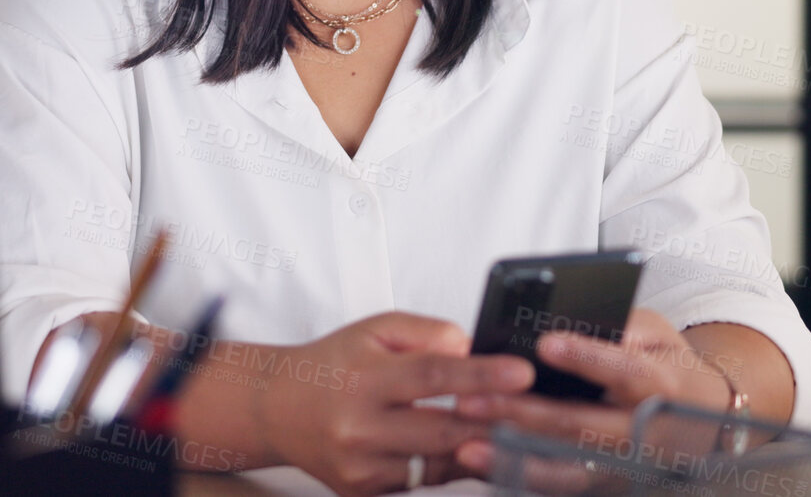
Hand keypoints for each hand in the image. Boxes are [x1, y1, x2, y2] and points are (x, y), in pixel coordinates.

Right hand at [254, 311, 534, 495]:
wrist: (278, 407)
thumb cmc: (335, 363)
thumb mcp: (376, 330)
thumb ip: (428, 334)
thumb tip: (472, 352)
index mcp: (364, 378)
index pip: (433, 374)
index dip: (482, 375)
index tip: (522, 372)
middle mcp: (359, 427)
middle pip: (443, 429)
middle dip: (493, 422)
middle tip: (533, 412)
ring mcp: (360, 467)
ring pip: (438, 465)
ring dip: (479, 450)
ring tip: (512, 433)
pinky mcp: (362, 492)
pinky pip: (422, 483)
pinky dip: (449, 466)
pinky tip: (469, 449)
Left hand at [449, 308, 734, 492]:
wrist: (702, 419)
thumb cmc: (668, 363)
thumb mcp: (657, 333)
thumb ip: (621, 325)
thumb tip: (573, 318)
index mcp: (661, 384)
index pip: (625, 370)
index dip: (587, 357)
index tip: (547, 342)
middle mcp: (641, 431)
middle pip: (580, 425)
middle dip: (522, 413)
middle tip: (472, 396)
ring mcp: (621, 465)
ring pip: (565, 466)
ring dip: (513, 455)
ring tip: (466, 442)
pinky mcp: (602, 483)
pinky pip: (557, 483)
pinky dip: (518, 474)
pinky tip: (480, 460)